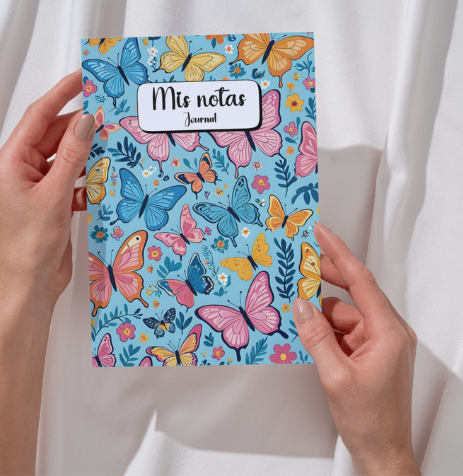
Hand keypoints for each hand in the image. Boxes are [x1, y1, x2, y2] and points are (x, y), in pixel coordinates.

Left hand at [0, 71, 94, 474]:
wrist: (28, 286)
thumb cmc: (29, 246)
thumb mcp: (53, 194)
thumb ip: (72, 155)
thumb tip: (85, 122)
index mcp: (11, 163)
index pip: (38, 118)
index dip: (61, 96)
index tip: (81, 80)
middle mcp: (22, 172)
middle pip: (54, 137)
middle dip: (79, 128)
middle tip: (107, 118)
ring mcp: (37, 188)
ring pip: (65, 159)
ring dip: (85, 155)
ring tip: (108, 149)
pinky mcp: (51, 203)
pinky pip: (71, 180)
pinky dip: (86, 179)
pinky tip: (99, 182)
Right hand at [292, 223, 419, 474]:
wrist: (382, 450)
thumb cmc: (368, 418)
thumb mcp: (335, 375)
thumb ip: (316, 335)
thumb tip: (300, 304)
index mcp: (388, 331)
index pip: (361, 281)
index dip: (340, 253)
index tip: (322, 233)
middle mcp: (388, 330)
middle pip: (354, 291)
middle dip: (327, 277)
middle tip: (299, 263)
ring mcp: (380, 340)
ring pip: (345, 312)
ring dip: (321, 311)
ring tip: (295, 306)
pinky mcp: (370, 350)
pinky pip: (344, 328)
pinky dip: (325, 327)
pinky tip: (308, 331)